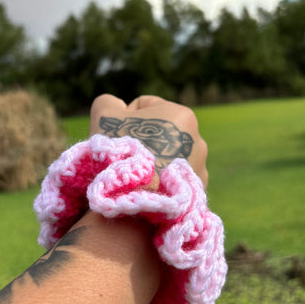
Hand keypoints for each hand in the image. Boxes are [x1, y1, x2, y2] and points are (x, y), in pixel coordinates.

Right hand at [90, 94, 207, 187]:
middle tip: (123, 157)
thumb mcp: (104, 116)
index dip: (124, 119)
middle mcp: (198, 140)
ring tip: (135, 176)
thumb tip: (116, 105)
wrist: (135, 201)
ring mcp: (200, 167)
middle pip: (158, 133)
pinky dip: (160, 182)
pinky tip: (145, 190)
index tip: (117, 138)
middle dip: (141, 142)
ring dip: (151, 162)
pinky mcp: (196, 192)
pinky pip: (171, 179)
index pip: (145, 106)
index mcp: (182, 114)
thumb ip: (108, 102)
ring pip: (167, 157)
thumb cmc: (122, 153)